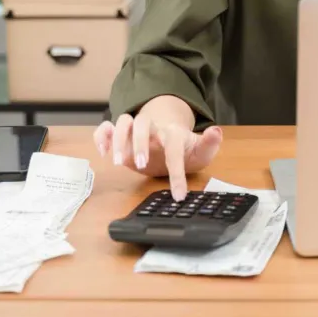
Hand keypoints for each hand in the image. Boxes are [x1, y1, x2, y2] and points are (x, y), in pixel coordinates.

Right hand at [94, 111, 222, 200]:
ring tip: (119, 163)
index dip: (177, 172)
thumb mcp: (201, 150)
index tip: (178, 194)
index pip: (174, 148)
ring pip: (123, 121)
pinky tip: (102, 152)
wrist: (169, 141)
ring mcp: (135, 131)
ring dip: (118, 139)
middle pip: (142, 123)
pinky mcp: (121, 137)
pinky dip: (101, 136)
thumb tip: (217, 131)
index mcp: (173, 133)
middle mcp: (152, 129)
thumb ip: (210, 142)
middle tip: (141, 164)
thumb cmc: (185, 148)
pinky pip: (105, 127)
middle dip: (139, 142)